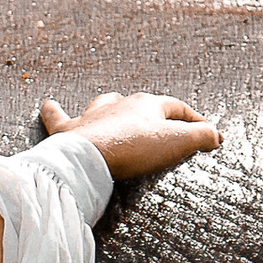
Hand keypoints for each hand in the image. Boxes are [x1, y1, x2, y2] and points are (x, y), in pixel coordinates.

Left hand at [39, 87, 223, 178]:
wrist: (89, 158)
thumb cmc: (134, 149)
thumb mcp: (178, 143)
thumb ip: (201, 137)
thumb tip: (216, 135)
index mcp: (147, 105)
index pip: (177, 108)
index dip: (195, 121)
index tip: (207, 133)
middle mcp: (119, 105)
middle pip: (139, 104)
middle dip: (151, 112)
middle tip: (159, 123)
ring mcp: (91, 117)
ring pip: (103, 104)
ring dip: (110, 107)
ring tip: (114, 107)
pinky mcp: (67, 132)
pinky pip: (56, 116)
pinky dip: (52, 111)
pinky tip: (46, 105)